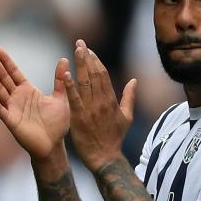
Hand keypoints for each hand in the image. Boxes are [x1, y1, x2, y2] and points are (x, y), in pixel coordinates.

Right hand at [0, 47, 70, 160]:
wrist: (54, 145)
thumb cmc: (57, 124)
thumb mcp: (61, 98)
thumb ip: (60, 80)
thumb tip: (65, 58)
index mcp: (28, 91)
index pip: (14, 72)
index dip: (6, 61)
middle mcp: (17, 98)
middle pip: (4, 78)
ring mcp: (12, 109)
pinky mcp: (11, 121)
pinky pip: (0, 110)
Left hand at [63, 39, 136, 171]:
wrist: (105, 158)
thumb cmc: (115, 138)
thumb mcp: (127, 117)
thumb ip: (130, 97)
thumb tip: (134, 80)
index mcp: (112, 100)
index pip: (103, 75)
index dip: (96, 60)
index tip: (88, 49)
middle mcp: (102, 102)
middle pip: (94, 74)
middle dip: (87, 57)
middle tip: (80, 43)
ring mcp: (91, 109)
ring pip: (85, 82)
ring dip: (80, 65)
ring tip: (75, 50)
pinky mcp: (80, 118)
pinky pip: (75, 99)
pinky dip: (71, 86)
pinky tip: (66, 74)